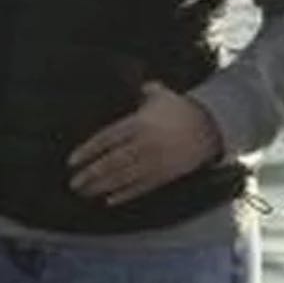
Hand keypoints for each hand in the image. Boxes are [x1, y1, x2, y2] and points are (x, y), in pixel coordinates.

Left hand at [68, 81, 221, 205]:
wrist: (210, 126)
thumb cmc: (181, 108)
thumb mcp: (159, 95)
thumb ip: (140, 91)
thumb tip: (127, 81)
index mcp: (139, 124)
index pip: (107, 139)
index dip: (88, 150)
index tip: (72, 161)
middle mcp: (145, 144)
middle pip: (112, 162)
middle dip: (91, 174)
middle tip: (74, 182)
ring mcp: (155, 161)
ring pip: (124, 178)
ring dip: (102, 186)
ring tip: (85, 193)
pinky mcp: (165, 174)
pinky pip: (141, 187)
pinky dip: (125, 194)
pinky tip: (109, 200)